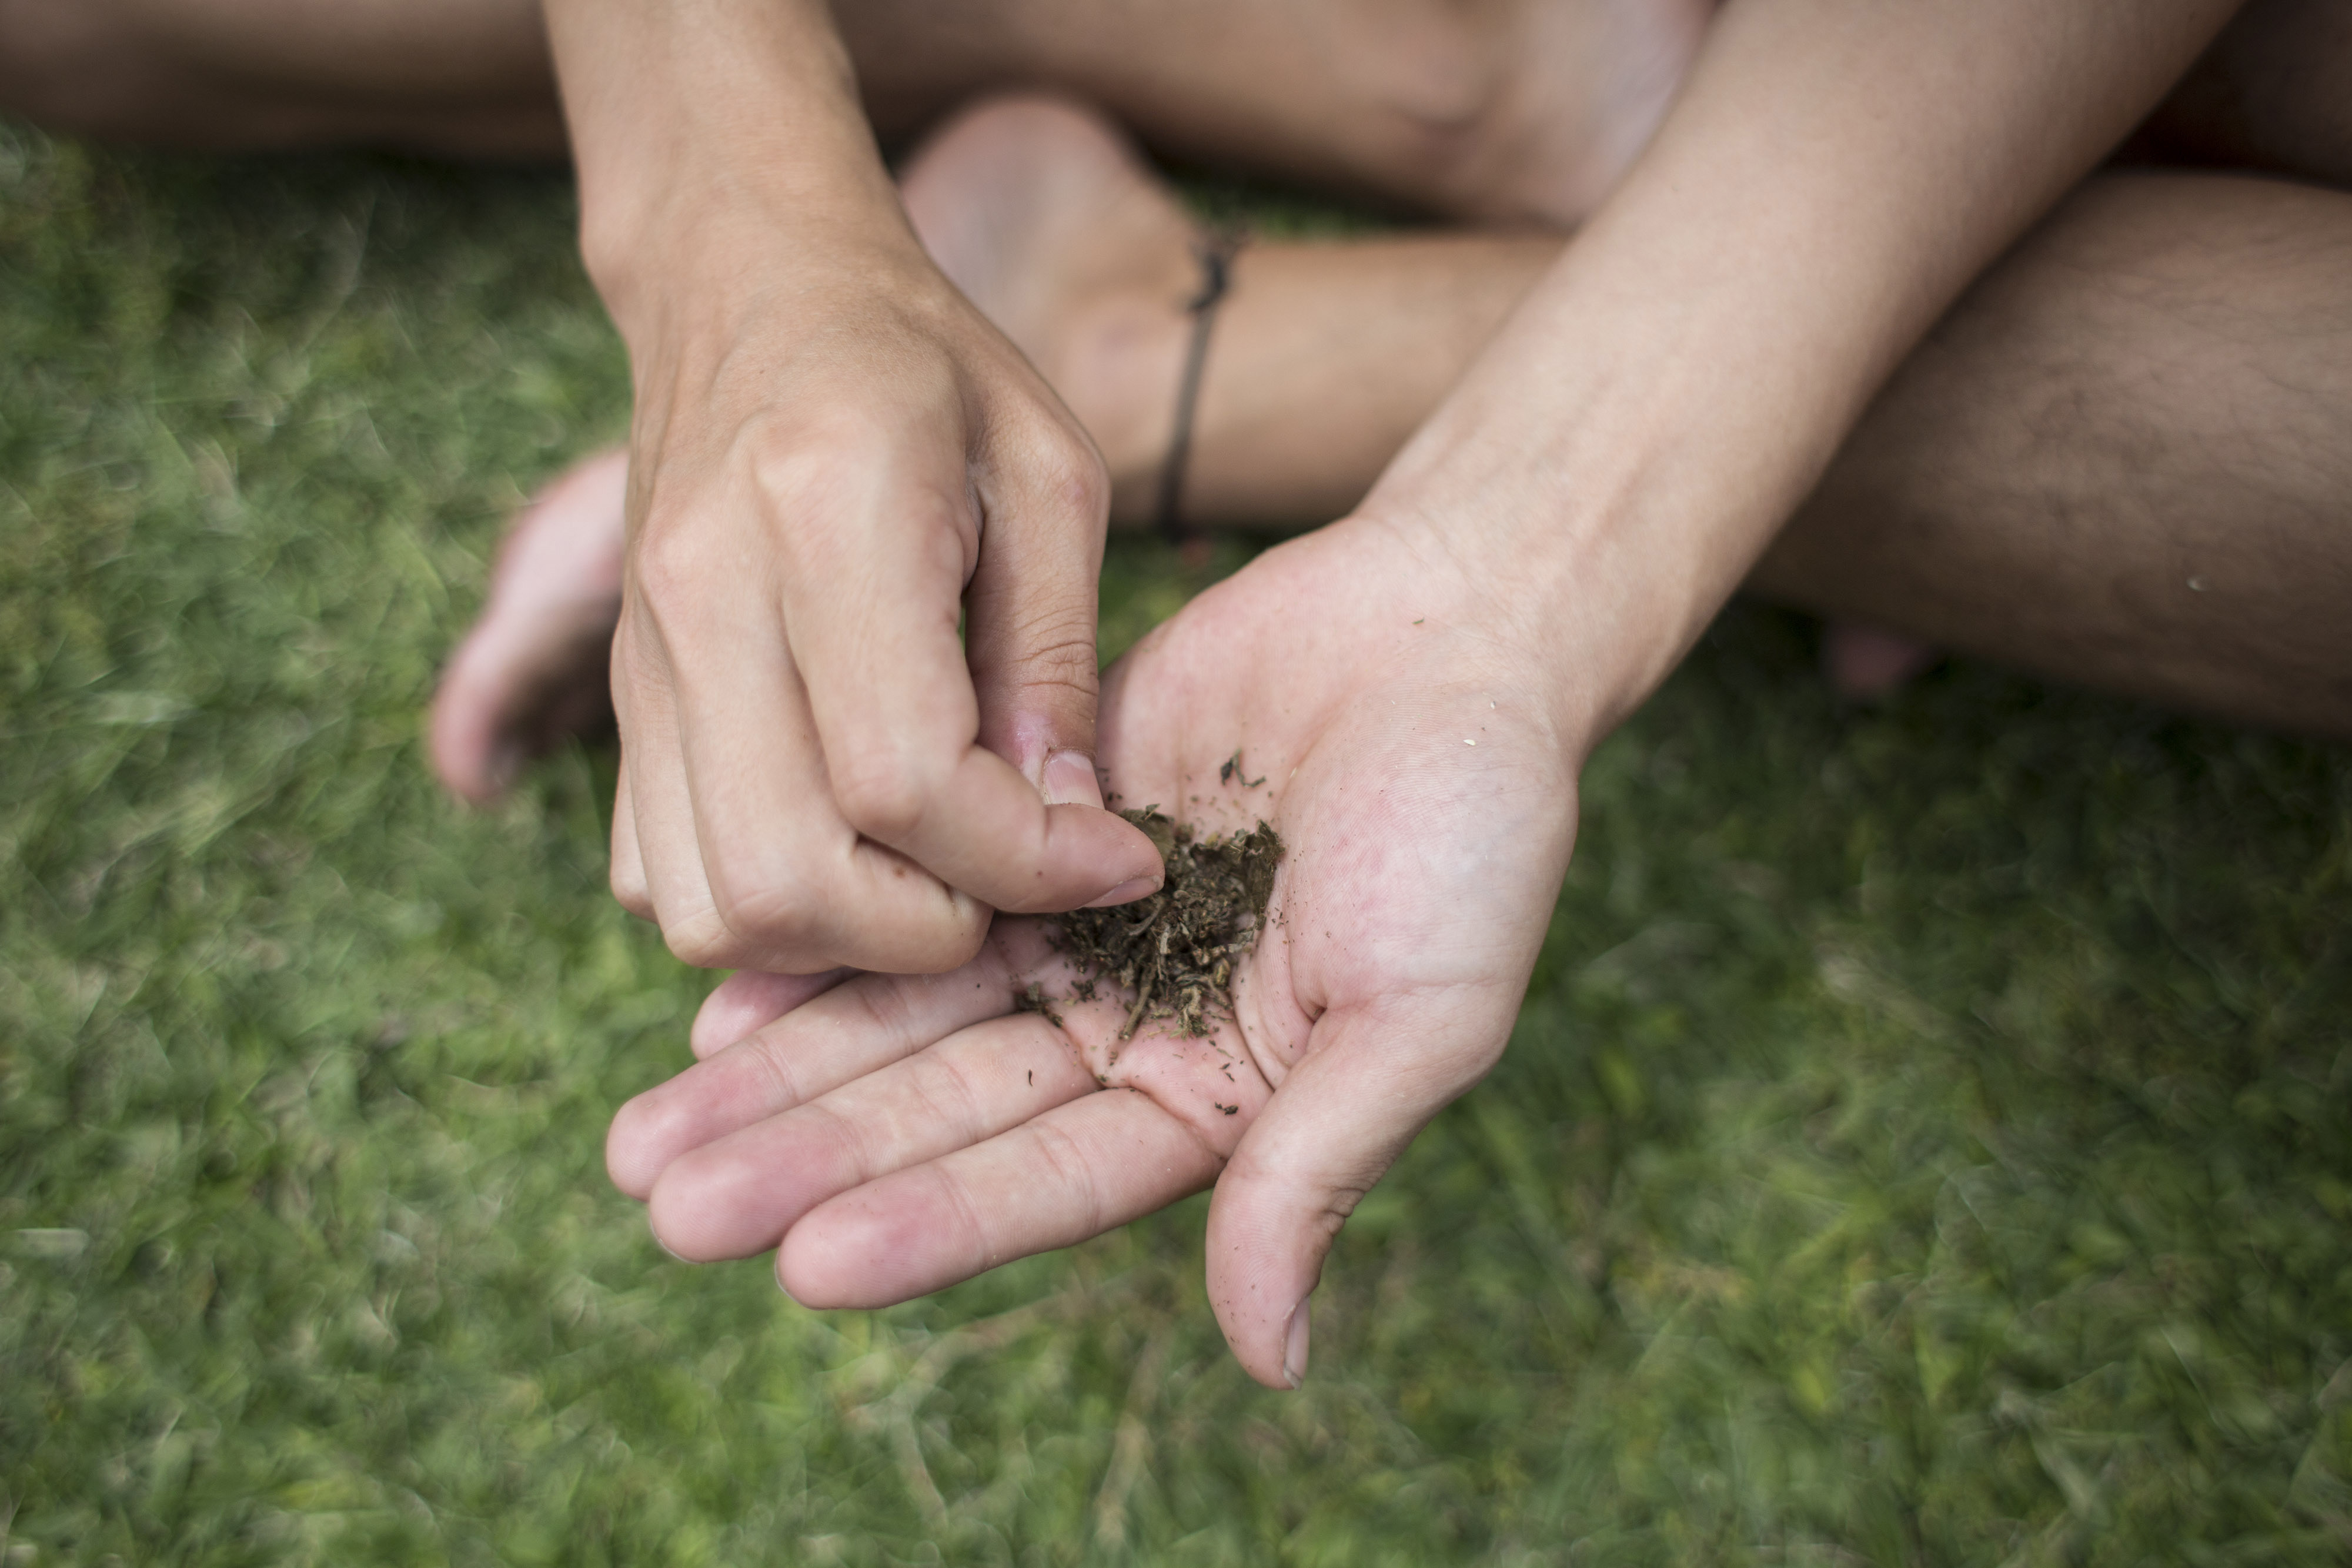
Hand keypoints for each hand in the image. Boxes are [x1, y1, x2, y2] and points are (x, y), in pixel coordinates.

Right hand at [546, 0, 1162, 977]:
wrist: (748, 287)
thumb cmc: (925, 368)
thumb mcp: (1049, 475)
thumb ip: (1058, 659)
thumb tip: (1066, 831)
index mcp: (824, 514)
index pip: (905, 780)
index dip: (1025, 860)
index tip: (1110, 856)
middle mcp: (703, 599)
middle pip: (789, 878)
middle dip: (929, 932)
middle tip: (1015, 886)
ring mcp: (641, 659)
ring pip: (710, 908)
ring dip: (842, 940)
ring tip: (937, 877)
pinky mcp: (622, 699)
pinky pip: (659, 878)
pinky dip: (768, 910)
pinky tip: (856, 849)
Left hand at [604, 515, 1586, 1386]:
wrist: (1454, 629)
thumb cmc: (1477, 826)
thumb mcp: (1421, 1010)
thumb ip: (1320, 1166)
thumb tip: (1269, 1360)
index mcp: (1217, 1102)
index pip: (1050, 1182)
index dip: (931, 1224)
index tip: (805, 1262)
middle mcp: (1128, 1032)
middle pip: (942, 1115)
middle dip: (807, 1162)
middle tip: (665, 1204)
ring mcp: (1072, 932)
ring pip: (904, 1019)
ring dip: (779, 1076)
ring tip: (643, 1137)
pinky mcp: (1033, 829)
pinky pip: (910, 893)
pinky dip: (823, 950)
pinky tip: (718, 1000)